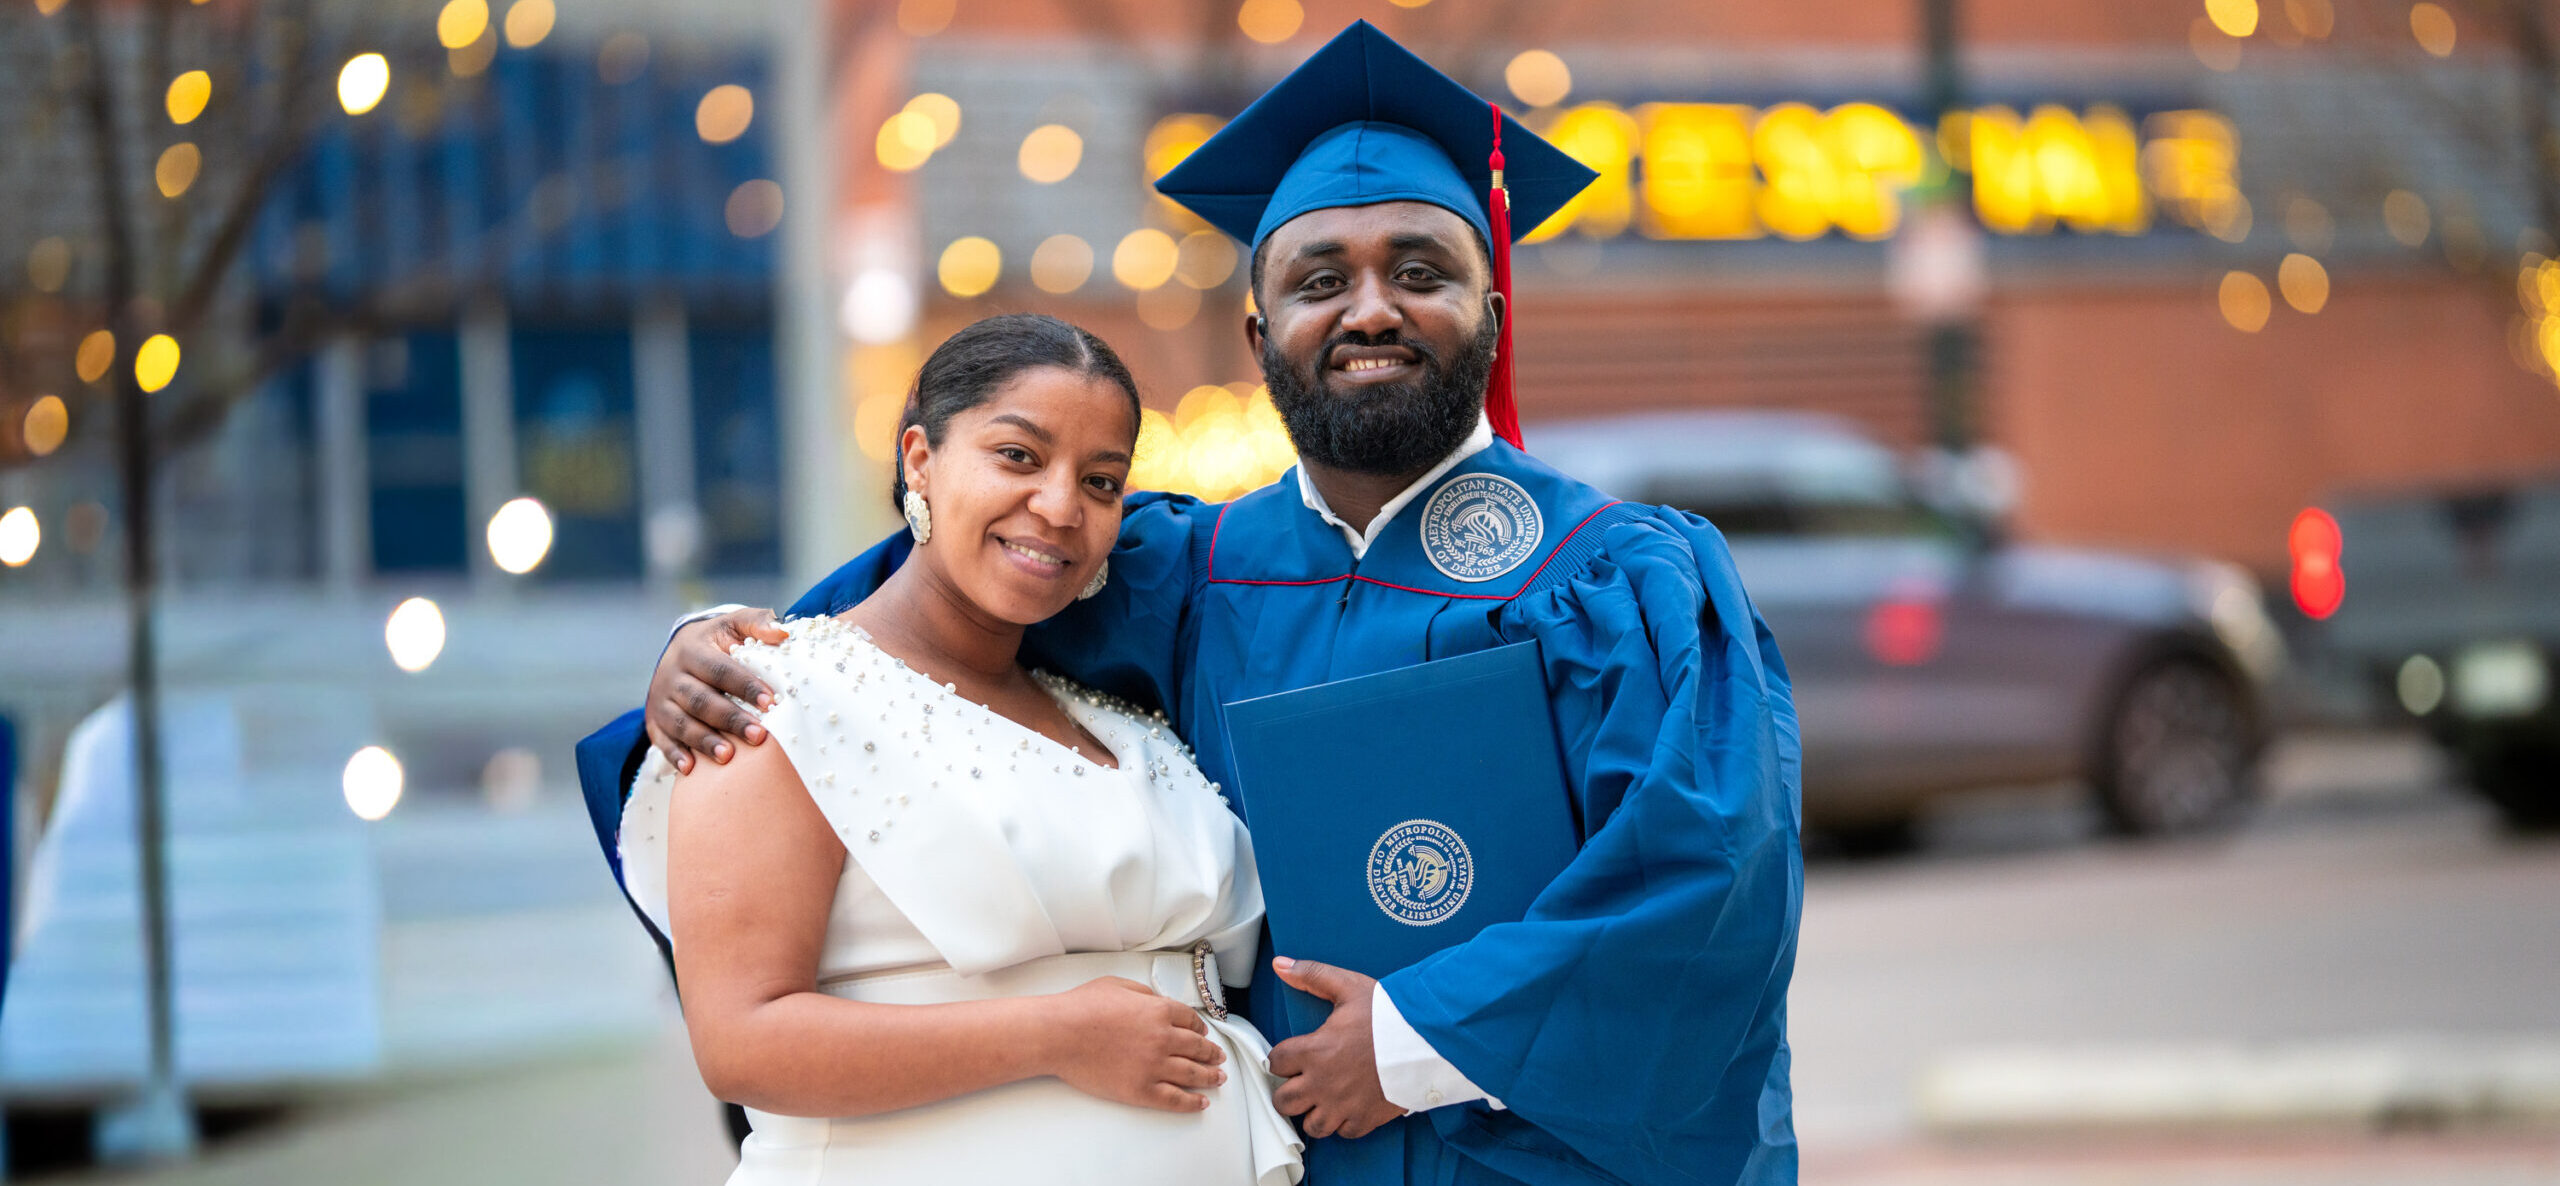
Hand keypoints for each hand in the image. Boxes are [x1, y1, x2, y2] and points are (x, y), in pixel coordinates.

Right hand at [646, 608, 788, 772]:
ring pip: (681, 722)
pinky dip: (675, 755)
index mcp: (692, 649)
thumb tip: (782, 633)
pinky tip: (691, 769)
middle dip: (730, 719)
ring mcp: (660, 699)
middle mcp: (671, 674)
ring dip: (704, 740)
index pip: (719, 669)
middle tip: (758, 736)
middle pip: (701, 700)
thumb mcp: (734, 624)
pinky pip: (662, 740)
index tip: (771, 702)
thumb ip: (758, 623)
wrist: (677, 650)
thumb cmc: (717, 641)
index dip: (745, 686)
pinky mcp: (654, 721)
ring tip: (729, 756)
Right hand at [1043, 976, 1227, 1112]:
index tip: (1204, 1034)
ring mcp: (1154, 1066)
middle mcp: (1164, 1039)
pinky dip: (1192, 1102)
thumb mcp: (1118, 985)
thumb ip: (1145, 994)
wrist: (1060, 1033)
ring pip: (1193, 1074)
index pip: (1191, 1021)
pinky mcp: (1141, 1090)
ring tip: (1219, 1079)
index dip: (1201, 1028)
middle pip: (1198, 1048)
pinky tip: (1201, 1102)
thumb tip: (1158, 1002)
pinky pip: (1175, 1099)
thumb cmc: (1082, 1007)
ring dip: (1210, 1077)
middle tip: (1219, 1058)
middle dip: (1212, 1054)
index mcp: (1160, 1011)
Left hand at [1267, 957, 1403, 1139]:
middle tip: (1301, 1082)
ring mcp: (1342, 1106)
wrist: (1426, 1043)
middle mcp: (1321, 1083)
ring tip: (1323, 1099)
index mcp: (1313, 1051)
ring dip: (1313, 1112)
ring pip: (1311, 1124)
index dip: (1281, 1059)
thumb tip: (1280, 964)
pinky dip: (1343, 1124)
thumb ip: (1312, 975)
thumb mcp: (1348, 987)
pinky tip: (1348, 1108)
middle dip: (1288, 1092)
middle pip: (1283, 1101)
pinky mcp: (1364, 1120)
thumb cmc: (1388, 1015)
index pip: (1275, 1063)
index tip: (1291, 1057)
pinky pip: (1342, 1133)